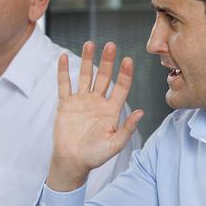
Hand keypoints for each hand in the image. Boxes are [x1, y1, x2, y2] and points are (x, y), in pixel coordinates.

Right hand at [47, 42, 142, 191]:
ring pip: (85, 76)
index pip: (121, 87)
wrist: (73, 162)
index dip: (125, 74)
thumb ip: (127, 128)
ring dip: (87, 60)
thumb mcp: (115, 144)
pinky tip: (64, 57)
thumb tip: (142, 112)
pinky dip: (63, 71)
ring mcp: (81, 101)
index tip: (128, 60)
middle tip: (111, 45)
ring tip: (90, 44)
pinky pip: (64, 84)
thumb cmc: (95, 156)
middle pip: (104, 77)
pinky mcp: (66, 104)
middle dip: (108, 61)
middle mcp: (98, 102)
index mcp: (112, 110)